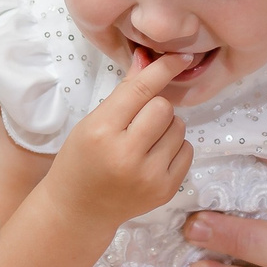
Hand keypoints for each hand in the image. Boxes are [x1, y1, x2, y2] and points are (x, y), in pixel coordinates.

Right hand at [42, 52, 194, 227]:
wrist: (80, 209)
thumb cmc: (81, 159)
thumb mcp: (92, 122)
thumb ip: (124, 92)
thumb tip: (147, 58)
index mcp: (102, 131)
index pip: (141, 90)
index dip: (162, 69)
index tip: (179, 57)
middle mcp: (127, 155)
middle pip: (164, 107)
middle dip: (154, 108)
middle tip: (137, 121)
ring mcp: (149, 176)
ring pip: (179, 128)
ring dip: (166, 127)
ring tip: (144, 141)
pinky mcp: (165, 190)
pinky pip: (187, 150)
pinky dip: (174, 147)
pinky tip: (154, 156)